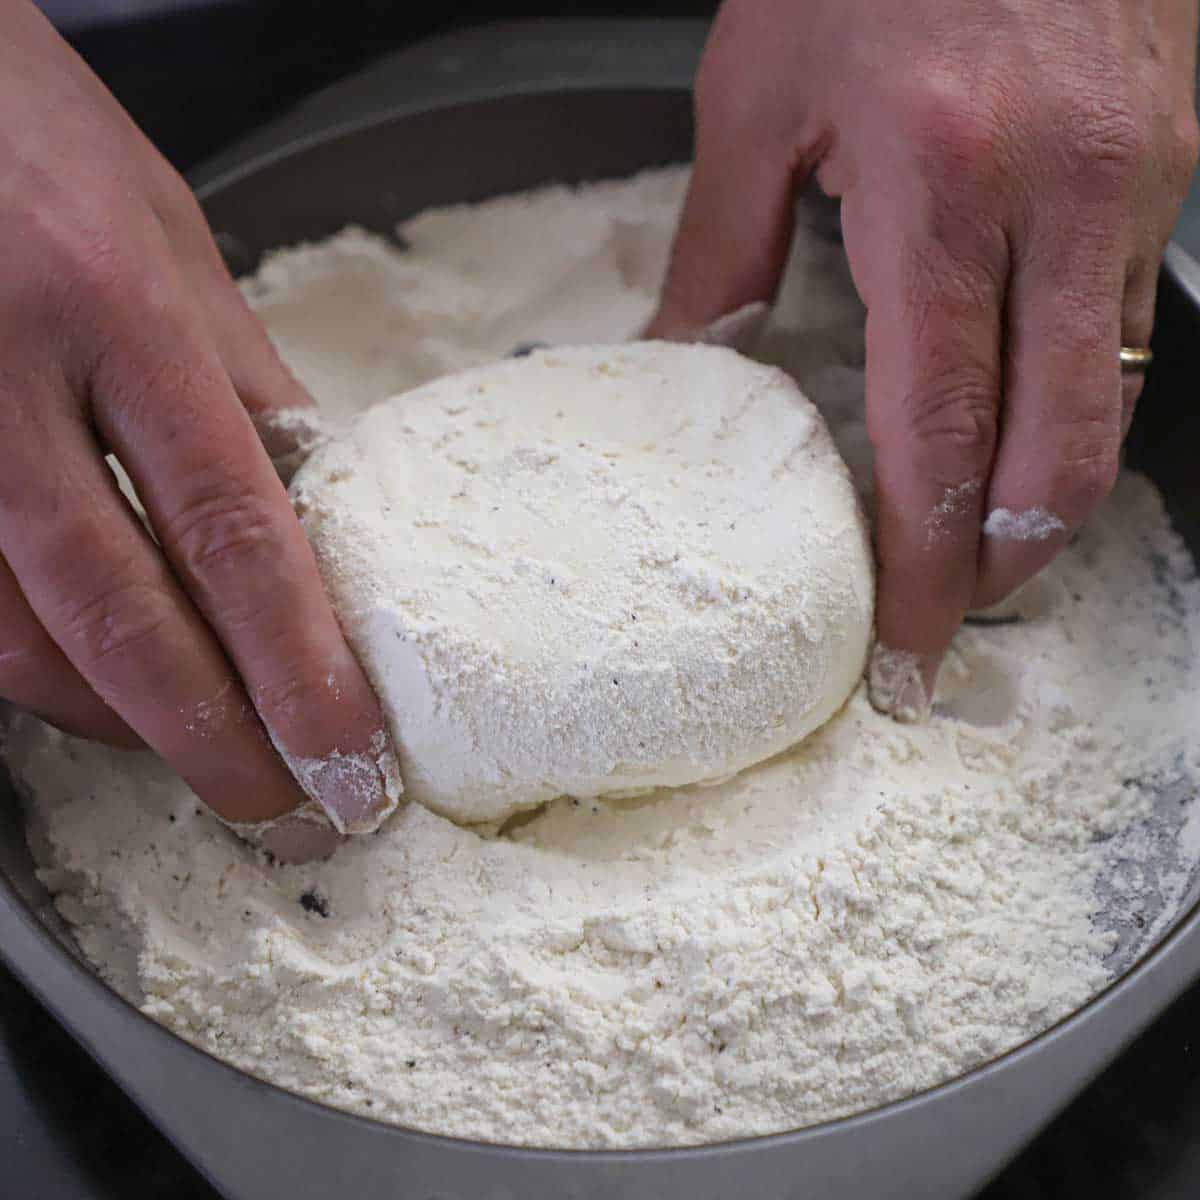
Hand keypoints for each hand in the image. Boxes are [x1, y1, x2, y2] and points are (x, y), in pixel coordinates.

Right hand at [0, 2, 398, 854]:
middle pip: (121, 610)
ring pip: (17, 636)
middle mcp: (8, 374)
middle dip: (212, 736)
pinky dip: (38, 674)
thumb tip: (314, 500)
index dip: (295, 664)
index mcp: (120, 308)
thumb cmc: (42, 143)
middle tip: (284, 807)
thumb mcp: (173, 241)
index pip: (235, 525)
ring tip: (206, 755)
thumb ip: (240, 381)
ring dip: (122, 722)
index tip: (347, 752)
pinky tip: (100, 693)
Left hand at [648, 0, 1198, 717]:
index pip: (941, 435)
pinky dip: (1071, 409)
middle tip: (944, 615)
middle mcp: (1061, 202)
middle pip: (1059, 456)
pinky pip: (1126, 333)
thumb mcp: (758, 93)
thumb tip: (685, 361)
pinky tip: (1013, 426)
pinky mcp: (1168, 169)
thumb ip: (720, 248)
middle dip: (1004, 564)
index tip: (906, 639)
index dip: (930, 563)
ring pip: (1112, 407)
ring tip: (972, 544)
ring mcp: (1133, 188)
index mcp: (939, 190)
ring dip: (1042, 501)